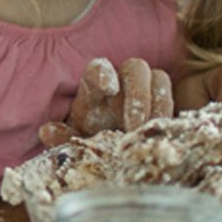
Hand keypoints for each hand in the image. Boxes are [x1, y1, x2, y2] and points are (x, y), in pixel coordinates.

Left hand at [39, 58, 173, 146]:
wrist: (112, 154)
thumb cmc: (90, 140)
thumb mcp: (76, 141)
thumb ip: (62, 137)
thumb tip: (46, 131)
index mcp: (95, 87)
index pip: (98, 70)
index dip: (102, 73)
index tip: (107, 86)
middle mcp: (122, 83)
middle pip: (135, 68)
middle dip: (137, 94)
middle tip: (134, 126)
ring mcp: (147, 91)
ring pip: (159, 79)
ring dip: (158, 106)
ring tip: (151, 134)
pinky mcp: (165, 105)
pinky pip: (174, 101)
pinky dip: (171, 117)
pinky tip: (166, 137)